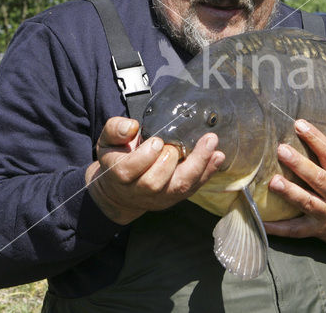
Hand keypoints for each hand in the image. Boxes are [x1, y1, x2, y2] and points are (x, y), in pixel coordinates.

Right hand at [85, 116, 224, 224]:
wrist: (121, 190)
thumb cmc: (118, 158)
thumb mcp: (108, 141)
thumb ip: (115, 130)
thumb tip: (131, 127)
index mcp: (118, 174)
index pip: (128, 170)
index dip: (144, 156)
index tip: (156, 141)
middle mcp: (138, 190)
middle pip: (155, 182)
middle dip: (169, 160)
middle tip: (176, 144)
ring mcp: (159, 197)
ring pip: (179, 187)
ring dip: (198, 164)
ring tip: (210, 143)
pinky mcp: (175, 197)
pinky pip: (194, 187)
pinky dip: (208, 172)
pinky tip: (218, 156)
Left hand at [264, 109, 325, 251]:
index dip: (316, 139)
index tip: (299, 124)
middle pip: (317, 178)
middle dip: (299, 165)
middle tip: (281, 150)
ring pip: (307, 203)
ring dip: (290, 193)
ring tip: (273, 182)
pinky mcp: (320, 229)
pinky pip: (298, 230)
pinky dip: (280, 229)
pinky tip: (263, 223)